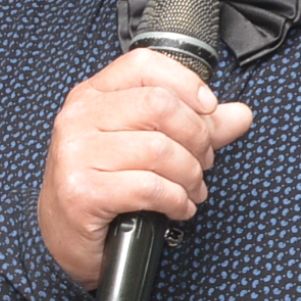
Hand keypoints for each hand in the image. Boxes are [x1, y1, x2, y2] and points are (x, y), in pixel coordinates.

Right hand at [36, 49, 252, 287]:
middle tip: (203, 161)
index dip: (186, 83)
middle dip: (196, 137)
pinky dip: (176, 200)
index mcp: (92, 95)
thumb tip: (240, 114)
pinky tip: (178, 208)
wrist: (61, 236)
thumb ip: (194, 127)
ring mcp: (77, 154)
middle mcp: (79, 118)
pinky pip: (149, 187)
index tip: (208, 110)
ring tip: (192, 190)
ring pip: (159, 149)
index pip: (144, 64)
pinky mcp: (82, 191)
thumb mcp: (143, 145)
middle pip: (159, 106)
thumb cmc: (101, 184)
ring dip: (190, 175)